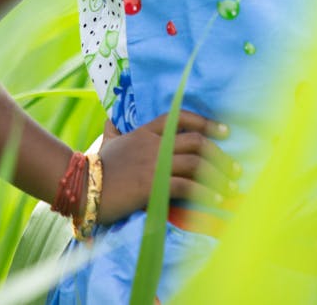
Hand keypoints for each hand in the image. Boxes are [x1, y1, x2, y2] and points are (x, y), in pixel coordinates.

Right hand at [97, 110, 238, 224]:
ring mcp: (154, 164)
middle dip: (220, 154)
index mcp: (146, 130)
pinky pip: (186, 186)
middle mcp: (154, 144)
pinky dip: (204, 192)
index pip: (181, 117)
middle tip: (235, 168)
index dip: (206, 122)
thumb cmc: (96, 166)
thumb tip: (110, 118)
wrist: (81, 187)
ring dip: (218, 174)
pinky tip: (214, 199)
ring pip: (196, 163)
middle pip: (196, 142)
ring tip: (230, 185)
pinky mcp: (152, 186)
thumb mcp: (107, 141)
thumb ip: (114, 130)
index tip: (224, 131)